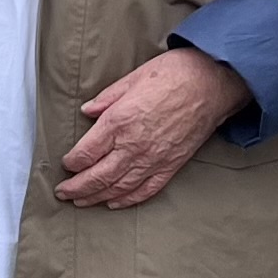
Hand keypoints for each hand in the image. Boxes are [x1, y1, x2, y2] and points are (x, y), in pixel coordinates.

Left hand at [55, 47, 250, 208]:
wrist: (213, 83)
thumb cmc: (175, 74)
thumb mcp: (133, 78)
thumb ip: (107, 98)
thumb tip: (88, 111)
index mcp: (120, 121)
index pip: (86, 153)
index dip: (72, 163)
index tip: (66, 164)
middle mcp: (133, 145)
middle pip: (97, 176)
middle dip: (77, 188)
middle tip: (64, 193)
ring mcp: (153, 158)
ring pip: (118, 187)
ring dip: (97, 197)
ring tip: (82, 202)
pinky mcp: (171, 165)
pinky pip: (146, 190)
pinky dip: (128, 200)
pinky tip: (115, 203)